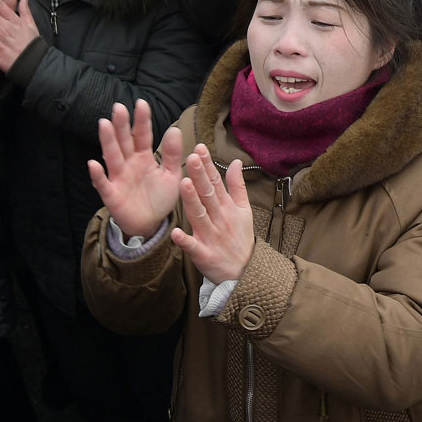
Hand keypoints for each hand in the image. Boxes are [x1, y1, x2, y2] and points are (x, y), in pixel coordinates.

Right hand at [89, 100, 186, 239]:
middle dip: (121, 125)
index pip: (142, 135)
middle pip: (124, 141)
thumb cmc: (159, 198)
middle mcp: (129, 164)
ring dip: (108, 141)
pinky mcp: (111, 195)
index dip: (141, 121)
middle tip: (119, 107)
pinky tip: (94, 163)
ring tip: (104, 124)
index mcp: (144, 157)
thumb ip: (173, 154)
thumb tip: (175, 129)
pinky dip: (97, 175)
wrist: (151, 224)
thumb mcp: (171, 175)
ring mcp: (118, 178)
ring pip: (112, 156)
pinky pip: (103, 183)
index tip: (141, 103)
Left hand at [170, 146, 255, 285]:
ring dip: (192, 201)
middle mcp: (219, 219)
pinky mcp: (204, 255)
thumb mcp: (244, 210)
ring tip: (184, 184)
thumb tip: (235, 161)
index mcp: (227, 207)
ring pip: (200, 216)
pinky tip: (176, 232)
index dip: (208, 165)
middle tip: (191, 158)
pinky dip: (185, 240)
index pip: (216, 182)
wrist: (245, 273)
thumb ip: (237, 185)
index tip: (199, 149)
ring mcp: (211, 237)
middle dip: (199, 176)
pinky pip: (193, 247)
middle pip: (208, 195)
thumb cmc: (241, 238)